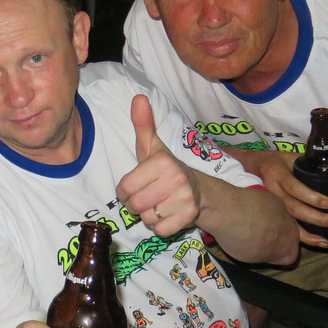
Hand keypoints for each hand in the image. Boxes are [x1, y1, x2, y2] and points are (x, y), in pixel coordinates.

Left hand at [117, 95, 200, 235]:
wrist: (202, 190)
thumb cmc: (167, 169)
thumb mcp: (153, 147)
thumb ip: (143, 124)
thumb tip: (138, 97)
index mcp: (162, 162)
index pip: (124, 187)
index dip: (125, 191)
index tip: (135, 186)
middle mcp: (175, 179)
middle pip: (135, 205)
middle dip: (136, 205)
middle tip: (147, 196)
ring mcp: (184, 199)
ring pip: (147, 219)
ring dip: (149, 215)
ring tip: (160, 203)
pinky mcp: (190, 217)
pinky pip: (160, 231)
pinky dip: (161, 227)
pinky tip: (168, 214)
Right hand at [223, 147, 327, 247]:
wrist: (242, 168)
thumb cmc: (270, 161)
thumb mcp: (286, 157)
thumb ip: (305, 162)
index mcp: (276, 174)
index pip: (295, 188)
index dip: (311, 196)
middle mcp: (270, 192)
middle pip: (293, 208)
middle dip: (316, 218)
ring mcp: (267, 205)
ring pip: (286, 223)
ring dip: (306, 235)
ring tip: (325, 242)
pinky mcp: (267, 214)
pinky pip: (281, 228)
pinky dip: (295, 238)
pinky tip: (310, 243)